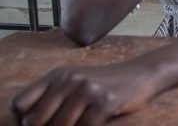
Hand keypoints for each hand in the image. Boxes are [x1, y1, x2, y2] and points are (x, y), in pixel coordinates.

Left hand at [11, 63, 158, 124]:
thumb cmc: (104, 83)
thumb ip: (51, 96)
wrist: (141, 74)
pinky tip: (96, 122)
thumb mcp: (75, 81)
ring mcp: (88, 90)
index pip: (20, 104)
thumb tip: (28, 124)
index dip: (25, 119)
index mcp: (57, 75)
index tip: (41, 123)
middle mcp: (70, 80)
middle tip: (66, 124)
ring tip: (82, 122)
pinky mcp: (105, 102)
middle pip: (36, 120)